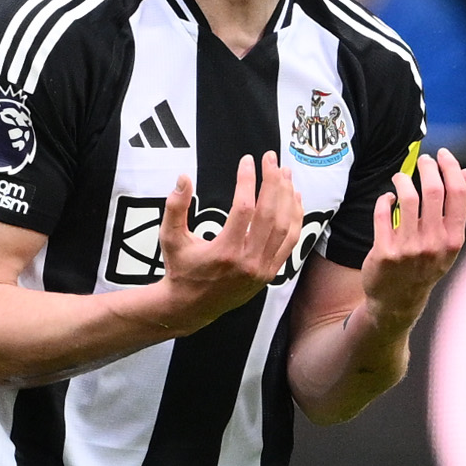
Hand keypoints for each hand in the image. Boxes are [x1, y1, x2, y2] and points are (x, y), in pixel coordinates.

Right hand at [149, 153, 304, 333]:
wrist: (192, 307)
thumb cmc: (180, 269)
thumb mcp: (170, 238)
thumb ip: (175, 208)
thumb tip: (183, 178)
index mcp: (224, 252)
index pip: (244, 208)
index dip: (247, 181)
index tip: (246, 161)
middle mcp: (248, 261)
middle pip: (270, 214)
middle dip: (273, 181)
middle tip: (271, 158)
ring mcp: (263, 269)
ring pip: (286, 227)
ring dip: (288, 196)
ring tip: (284, 172)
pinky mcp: (271, 272)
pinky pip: (291, 241)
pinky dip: (295, 217)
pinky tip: (293, 197)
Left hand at [359, 150, 465, 331]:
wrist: (398, 301)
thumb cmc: (425, 265)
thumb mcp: (447, 241)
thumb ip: (457, 208)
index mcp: (453, 239)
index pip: (458, 194)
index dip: (451, 168)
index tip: (443, 155)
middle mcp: (434, 243)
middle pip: (434, 190)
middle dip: (428, 167)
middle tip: (423, 160)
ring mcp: (409, 248)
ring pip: (407, 197)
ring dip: (403, 179)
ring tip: (400, 176)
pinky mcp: (385, 251)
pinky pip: (383, 212)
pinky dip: (385, 199)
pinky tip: (387, 198)